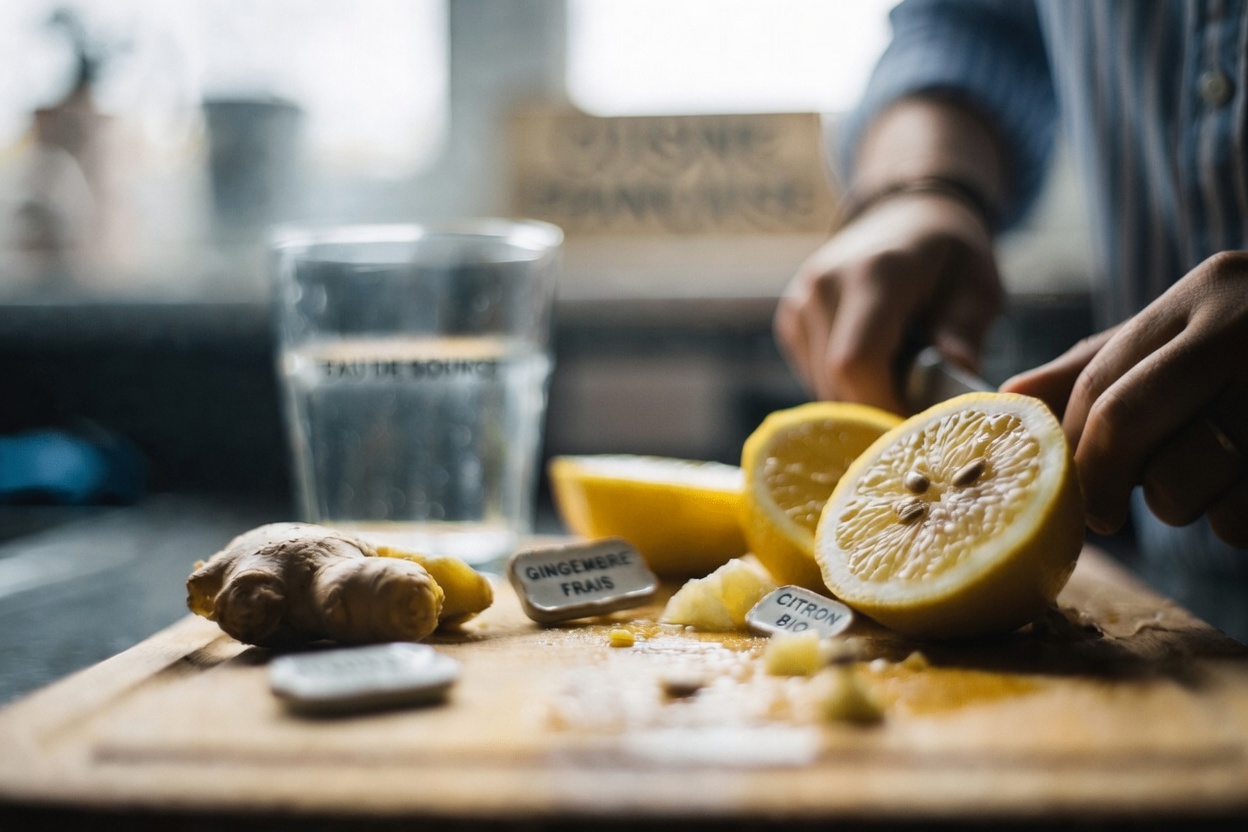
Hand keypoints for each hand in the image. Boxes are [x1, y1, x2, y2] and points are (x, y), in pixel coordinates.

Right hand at [774, 192, 1002, 412]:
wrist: (904, 216)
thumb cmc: (950, 256)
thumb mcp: (977, 286)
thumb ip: (964, 333)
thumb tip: (956, 382)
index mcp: (874, 274)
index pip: (856, 363)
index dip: (885, 408)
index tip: (921, 429)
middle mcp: (823, 286)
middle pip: (837, 384)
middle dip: (879, 410)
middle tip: (919, 416)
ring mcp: (799, 302)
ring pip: (822, 388)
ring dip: (863, 400)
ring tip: (901, 381)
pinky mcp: (789, 320)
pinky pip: (813, 377)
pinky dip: (845, 387)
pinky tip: (876, 365)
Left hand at [1002, 251, 1247, 546]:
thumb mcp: (1192, 339)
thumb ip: (1102, 367)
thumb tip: (1002, 396)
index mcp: (1209, 290)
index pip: (1099, 379)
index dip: (1070, 444)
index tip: (1067, 484)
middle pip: (1127, 423)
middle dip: (1105, 480)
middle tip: (1104, 512)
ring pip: (1190, 481)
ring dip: (1190, 507)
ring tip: (1220, 483)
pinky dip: (1243, 524)